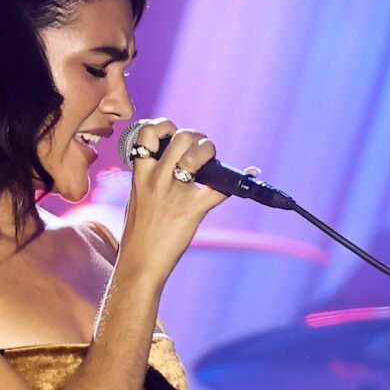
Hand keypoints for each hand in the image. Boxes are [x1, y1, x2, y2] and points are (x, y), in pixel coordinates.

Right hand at [119, 118, 228, 277]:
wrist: (140, 263)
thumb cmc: (138, 234)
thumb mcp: (137, 197)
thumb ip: (150, 178)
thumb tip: (170, 166)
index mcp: (140, 173)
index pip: (148, 132)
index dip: (164, 126)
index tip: (173, 133)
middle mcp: (157, 178)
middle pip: (181, 137)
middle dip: (197, 138)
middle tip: (201, 150)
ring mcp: (175, 193)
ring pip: (198, 154)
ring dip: (209, 152)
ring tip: (211, 163)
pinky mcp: (193, 209)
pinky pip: (221, 189)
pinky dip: (241, 179)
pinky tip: (251, 173)